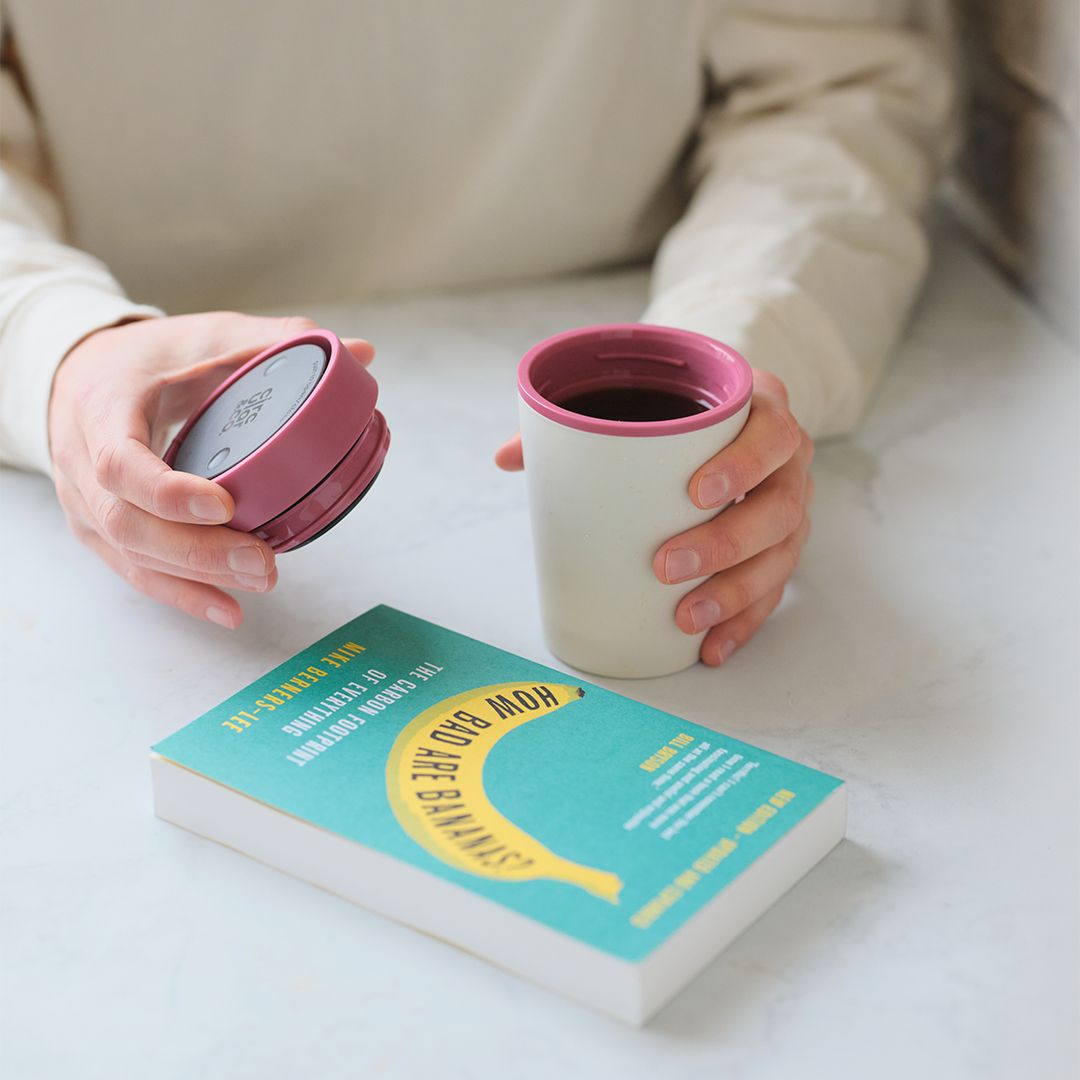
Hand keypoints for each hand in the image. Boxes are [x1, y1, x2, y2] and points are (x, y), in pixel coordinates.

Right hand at [48, 312, 373, 627]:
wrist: (79, 374)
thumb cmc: (147, 356)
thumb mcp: (206, 334)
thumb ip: (277, 341)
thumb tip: (362, 353)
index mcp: (101, 406)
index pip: (120, 461)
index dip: (169, 492)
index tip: (225, 505)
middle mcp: (82, 462)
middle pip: (129, 524)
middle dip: (198, 551)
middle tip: (262, 563)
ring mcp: (87, 504)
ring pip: (133, 555)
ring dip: (197, 578)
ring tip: (259, 583)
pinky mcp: (101, 531)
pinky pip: (137, 571)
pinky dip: (184, 594)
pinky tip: (228, 611)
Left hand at [494, 369, 812, 665]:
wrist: (723, 419)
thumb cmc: (677, 412)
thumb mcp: (639, 402)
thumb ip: (576, 422)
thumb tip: (506, 458)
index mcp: (758, 409)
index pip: (770, 433)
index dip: (742, 463)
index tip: (695, 492)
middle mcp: (787, 461)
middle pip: (778, 506)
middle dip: (726, 542)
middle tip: (666, 565)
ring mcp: (789, 506)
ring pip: (780, 556)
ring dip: (735, 592)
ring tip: (686, 617)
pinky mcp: (782, 548)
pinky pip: (774, 591)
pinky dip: (743, 623)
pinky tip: (710, 647)